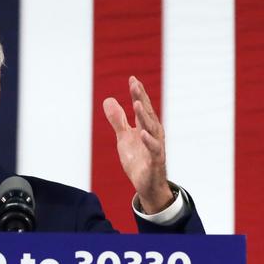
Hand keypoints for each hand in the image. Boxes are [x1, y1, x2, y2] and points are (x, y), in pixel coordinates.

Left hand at [103, 76, 172, 213]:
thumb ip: (118, 120)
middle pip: (147, 113)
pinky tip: (142, 132)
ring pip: (151, 129)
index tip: (132, 79)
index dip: (137, 93)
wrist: (147, 184)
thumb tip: (108, 100)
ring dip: (144, 116)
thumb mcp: (124, 138)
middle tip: (134, 85)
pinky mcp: (155, 161)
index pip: (142, 107)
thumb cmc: (138, 159)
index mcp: (146, 127)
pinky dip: (148, 141)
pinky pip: (153, 149)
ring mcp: (156, 147)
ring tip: (136, 103)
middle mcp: (154, 134)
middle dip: (141, 99)